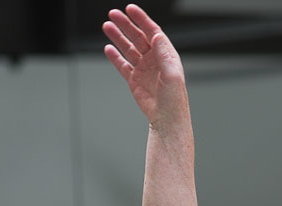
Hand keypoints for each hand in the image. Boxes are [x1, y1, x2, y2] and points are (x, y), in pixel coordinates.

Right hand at [103, 6, 187, 129]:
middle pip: (138, 36)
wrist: (166, 119)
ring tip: (107, 26)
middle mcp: (154, 60)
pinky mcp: (134, 80)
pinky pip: (123, 65)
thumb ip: (164, 54)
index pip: (152, 32)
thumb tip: (156, 36)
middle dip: (125, 25)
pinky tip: (108, 48)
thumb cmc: (174, 100)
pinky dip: (115, 56)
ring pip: (128, 48)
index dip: (142, 19)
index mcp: (165, 55)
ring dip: (118, 37)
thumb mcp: (173, 74)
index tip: (131, 9)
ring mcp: (143, 69)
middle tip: (113, 14)